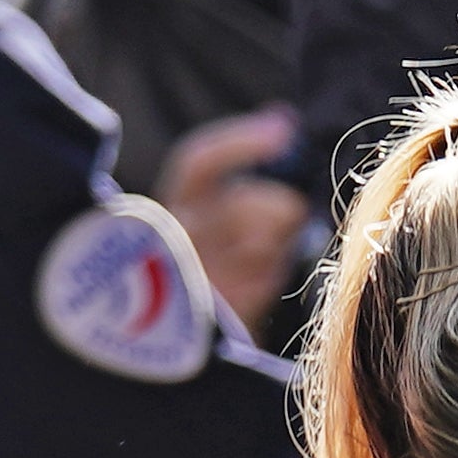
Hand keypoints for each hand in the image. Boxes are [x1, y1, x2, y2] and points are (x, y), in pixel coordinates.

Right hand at [150, 105, 310, 333]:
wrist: (174, 339)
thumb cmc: (203, 255)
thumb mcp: (207, 209)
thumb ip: (239, 167)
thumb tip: (282, 119)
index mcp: (167, 206)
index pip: (198, 162)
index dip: (241, 142)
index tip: (283, 128)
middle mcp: (173, 242)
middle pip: (244, 206)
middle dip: (280, 204)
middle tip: (290, 211)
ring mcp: (195, 283)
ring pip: (262, 244)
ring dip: (278, 242)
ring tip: (267, 247)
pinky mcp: (219, 317)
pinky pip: (266, 279)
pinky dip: (273, 270)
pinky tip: (261, 274)